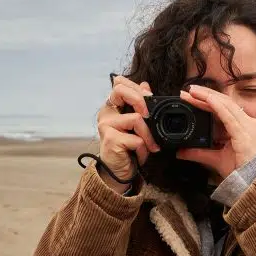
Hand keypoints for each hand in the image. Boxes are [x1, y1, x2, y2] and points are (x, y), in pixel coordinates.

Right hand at [96, 75, 160, 191]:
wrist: (119, 172)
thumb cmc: (129, 149)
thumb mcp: (137, 125)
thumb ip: (139, 104)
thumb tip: (145, 84)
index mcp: (112, 106)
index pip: (119, 83)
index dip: (136, 86)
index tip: (150, 97)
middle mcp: (106, 113)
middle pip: (120, 90)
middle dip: (141, 101)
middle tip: (150, 116)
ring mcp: (106, 126)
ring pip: (136, 119)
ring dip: (149, 136)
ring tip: (150, 146)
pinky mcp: (110, 139)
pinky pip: (137, 139)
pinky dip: (144, 149)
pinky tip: (140, 155)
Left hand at [176, 85, 255, 178]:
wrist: (253, 183)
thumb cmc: (240, 170)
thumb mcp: (215, 158)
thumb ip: (199, 153)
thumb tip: (181, 152)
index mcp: (242, 126)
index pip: (223, 108)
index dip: (207, 100)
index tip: (191, 97)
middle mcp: (247, 123)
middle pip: (224, 103)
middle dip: (205, 95)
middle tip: (187, 91)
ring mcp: (248, 126)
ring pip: (225, 105)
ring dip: (208, 97)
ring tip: (193, 92)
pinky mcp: (245, 133)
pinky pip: (229, 115)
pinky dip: (217, 106)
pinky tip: (207, 99)